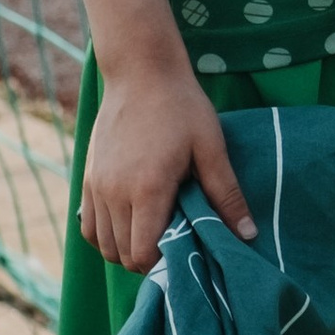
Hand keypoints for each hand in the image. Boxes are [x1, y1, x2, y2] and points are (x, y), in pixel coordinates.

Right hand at [81, 58, 254, 271]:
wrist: (141, 72)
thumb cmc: (182, 107)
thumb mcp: (211, 147)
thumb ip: (226, 195)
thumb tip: (248, 235)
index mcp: (147, 189)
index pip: (143, 254)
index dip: (164, 263)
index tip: (185, 250)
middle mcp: (114, 194)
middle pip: (122, 255)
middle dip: (147, 259)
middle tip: (174, 243)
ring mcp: (95, 187)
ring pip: (102, 245)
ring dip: (125, 248)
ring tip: (154, 232)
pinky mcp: (86, 178)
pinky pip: (88, 226)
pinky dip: (106, 235)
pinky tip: (130, 222)